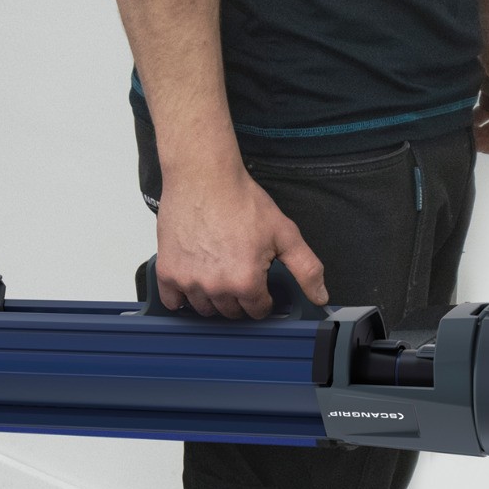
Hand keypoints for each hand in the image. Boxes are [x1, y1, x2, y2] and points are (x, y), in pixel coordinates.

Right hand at [154, 166, 327, 318]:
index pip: (257, 311)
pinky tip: (192, 279)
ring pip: (204, 309)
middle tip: (238, 271)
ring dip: (212, 298)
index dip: (262, 297)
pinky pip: (173, 302)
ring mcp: (189, 281)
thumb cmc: (241, 200)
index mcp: (246, 281)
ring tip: (217, 272)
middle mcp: (216, 287)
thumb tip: (320, 295)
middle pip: (231, 312)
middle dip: (238, 297)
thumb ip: (306, 268)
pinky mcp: (167, 272)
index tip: (258, 281)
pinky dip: (181, 296)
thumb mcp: (285, 233)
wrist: (203, 177)